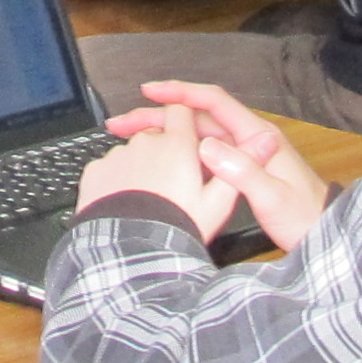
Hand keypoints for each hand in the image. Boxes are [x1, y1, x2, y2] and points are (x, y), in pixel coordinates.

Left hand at [76, 99, 242, 239]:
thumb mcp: (218, 202)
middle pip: (156, 134)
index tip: (188, 135)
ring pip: (132, 153)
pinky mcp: (96, 172)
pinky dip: (116, 181)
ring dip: (140, 168)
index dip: (185, 120)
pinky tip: (127, 204)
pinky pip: (108, 169)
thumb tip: (265, 140)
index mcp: (177, 145)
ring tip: (149, 200)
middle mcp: (145, 143)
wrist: (131, 252)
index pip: (181, 110)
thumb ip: (239, 165)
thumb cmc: (177, 228)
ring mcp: (117, 155)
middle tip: (172, 185)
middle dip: (163, 152)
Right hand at [118, 80, 334, 254]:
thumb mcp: (273, 197)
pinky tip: (160, 163)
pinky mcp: (240, 171)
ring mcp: (244, 155)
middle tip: (123, 124)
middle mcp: (249, 140)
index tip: (151, 91)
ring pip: (196, 137)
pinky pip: (202, 155)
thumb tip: (207, 148)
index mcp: (257, 136)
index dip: (180, 93)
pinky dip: (177, 153)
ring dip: (164, 135)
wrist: (324, 235)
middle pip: (197, 119)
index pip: (213, 102)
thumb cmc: (305, 217)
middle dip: (158, 117)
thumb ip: (242, 171)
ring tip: (132, 141)